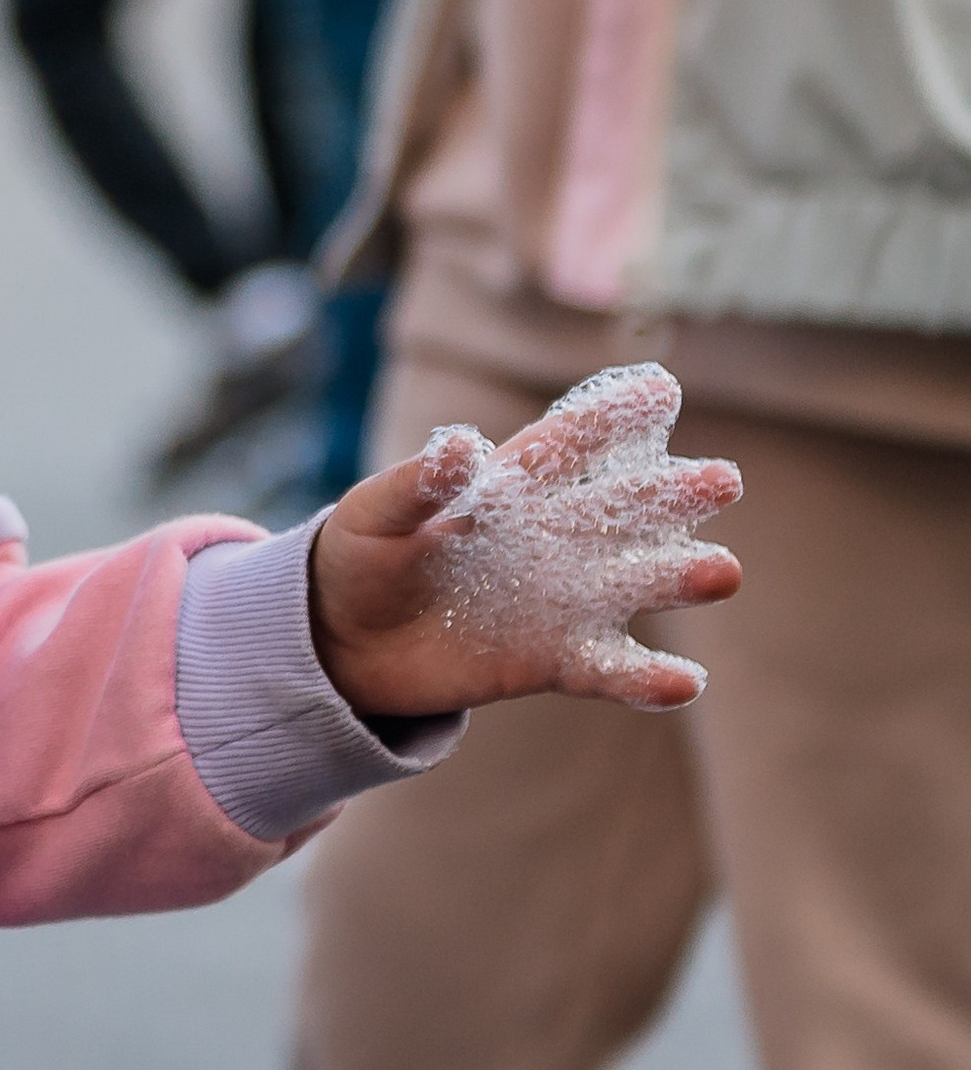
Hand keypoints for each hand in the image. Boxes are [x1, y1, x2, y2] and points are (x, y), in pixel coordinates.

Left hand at [312, 362, 741, 722]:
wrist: (344, 639)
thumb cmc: (362, 556)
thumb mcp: (375, 513)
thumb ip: (418, 484)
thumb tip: (463, 444)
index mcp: (509, 487)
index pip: (566, 444)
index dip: (610, 417)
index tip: (661, 388)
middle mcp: (550, 539)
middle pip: (619, 509)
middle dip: (670, 495)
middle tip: (725, 481)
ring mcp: (557, 600)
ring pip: (629, 584)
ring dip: (675, 579)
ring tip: (723, 571)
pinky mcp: (550, 660)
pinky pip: (605, 668)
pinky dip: (642, 678)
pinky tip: (685, 681)